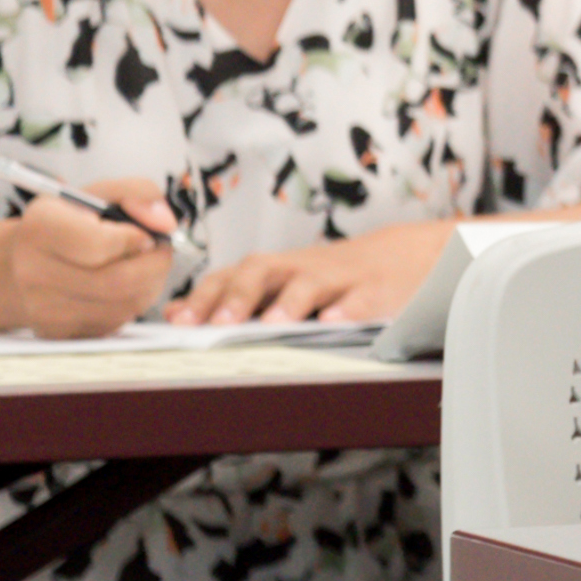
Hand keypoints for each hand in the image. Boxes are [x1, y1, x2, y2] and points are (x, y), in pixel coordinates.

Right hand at [0, 179, 177, 337]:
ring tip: (141, 266)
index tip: (145, 234)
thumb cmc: (67, 225)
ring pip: (124, 306)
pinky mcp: (58, 333)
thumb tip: (166, 223)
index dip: (135, 239)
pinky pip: (115, 322)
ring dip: (149, 285)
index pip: (98, 244)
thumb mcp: (98, 194)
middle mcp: (34, 270)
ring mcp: (43, 307)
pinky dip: (131, 304)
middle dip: (155, 265)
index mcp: (41, 227)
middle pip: (118, 281)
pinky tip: (122, 288)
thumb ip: (139, 193)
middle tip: (158, 251)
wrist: (19, 265)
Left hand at [167, 219, 456, 325]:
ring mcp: (339, 277)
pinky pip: (360, 298)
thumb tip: (174, 312)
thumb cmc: (334, 276)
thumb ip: (233, 296)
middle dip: (239, 295)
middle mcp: (301, 268)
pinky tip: (335, 322)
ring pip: (309, 282)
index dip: (205, 297)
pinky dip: (347, 309)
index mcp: (277, 269)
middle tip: (219, 324)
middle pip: (262, 271)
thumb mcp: (283, 282)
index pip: (230, 276)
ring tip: (273, 325)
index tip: (181, 321)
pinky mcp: (376, 290)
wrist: (406, 255)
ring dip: (289, 303)